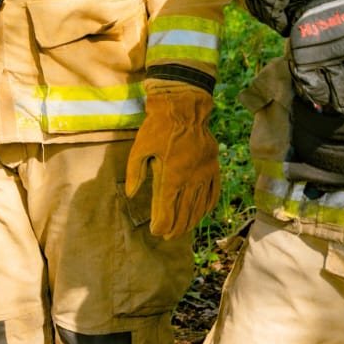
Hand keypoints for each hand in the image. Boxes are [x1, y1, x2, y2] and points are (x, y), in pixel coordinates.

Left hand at [125, 82, 219, 239]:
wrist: (183, 107)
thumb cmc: (158, 127)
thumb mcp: (139, 148)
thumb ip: (134, 173)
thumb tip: (130, 195)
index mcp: (172, 176)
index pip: (167, 210)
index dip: (162, 225)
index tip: (156, 232)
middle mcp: (191, 179)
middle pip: (184, 213)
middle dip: (176, 228)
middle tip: (168, 236)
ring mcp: (204, 173)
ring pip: (199, 206)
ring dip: (191, 221)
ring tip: (182, 230)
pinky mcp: (213, 166)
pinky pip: (213, 192)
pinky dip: (207, 206)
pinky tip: (201, 213)